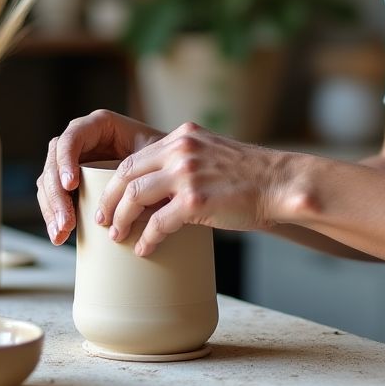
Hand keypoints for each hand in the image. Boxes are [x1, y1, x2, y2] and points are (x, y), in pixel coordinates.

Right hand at [37, 109, 163, 244]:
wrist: (167, 168)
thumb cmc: (165, 154)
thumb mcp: (156, 153)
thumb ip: (145, 161)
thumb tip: (134, 189)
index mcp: (98, 125)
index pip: (71, 139)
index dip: (65, 161)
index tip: (72, 185)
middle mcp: (81, 140)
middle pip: (53, 164)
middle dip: (56, 195)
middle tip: (67, 222)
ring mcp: (73, 161)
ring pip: (48, 183)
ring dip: (51, 209)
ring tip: (62, 233)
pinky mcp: (72, 182)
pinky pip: (54, 197)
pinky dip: (54, 216)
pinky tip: (59, 236)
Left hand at [97, 121, 292, 256]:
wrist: (280, 184)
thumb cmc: (249, 176)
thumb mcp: (211, 154)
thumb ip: (184, 163)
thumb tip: (157, 190)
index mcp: (183, 137)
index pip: (135, 157)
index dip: (116, 181)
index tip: (109, 200)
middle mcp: (181, 150)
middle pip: (127, 174)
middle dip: (110, 200)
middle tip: (104, 220)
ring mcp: (187, 174)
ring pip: (135, 196)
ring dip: (122, 219)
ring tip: (117, 236)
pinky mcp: (195, 200)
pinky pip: (158, 222)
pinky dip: (147, 238)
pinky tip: (145, 248)